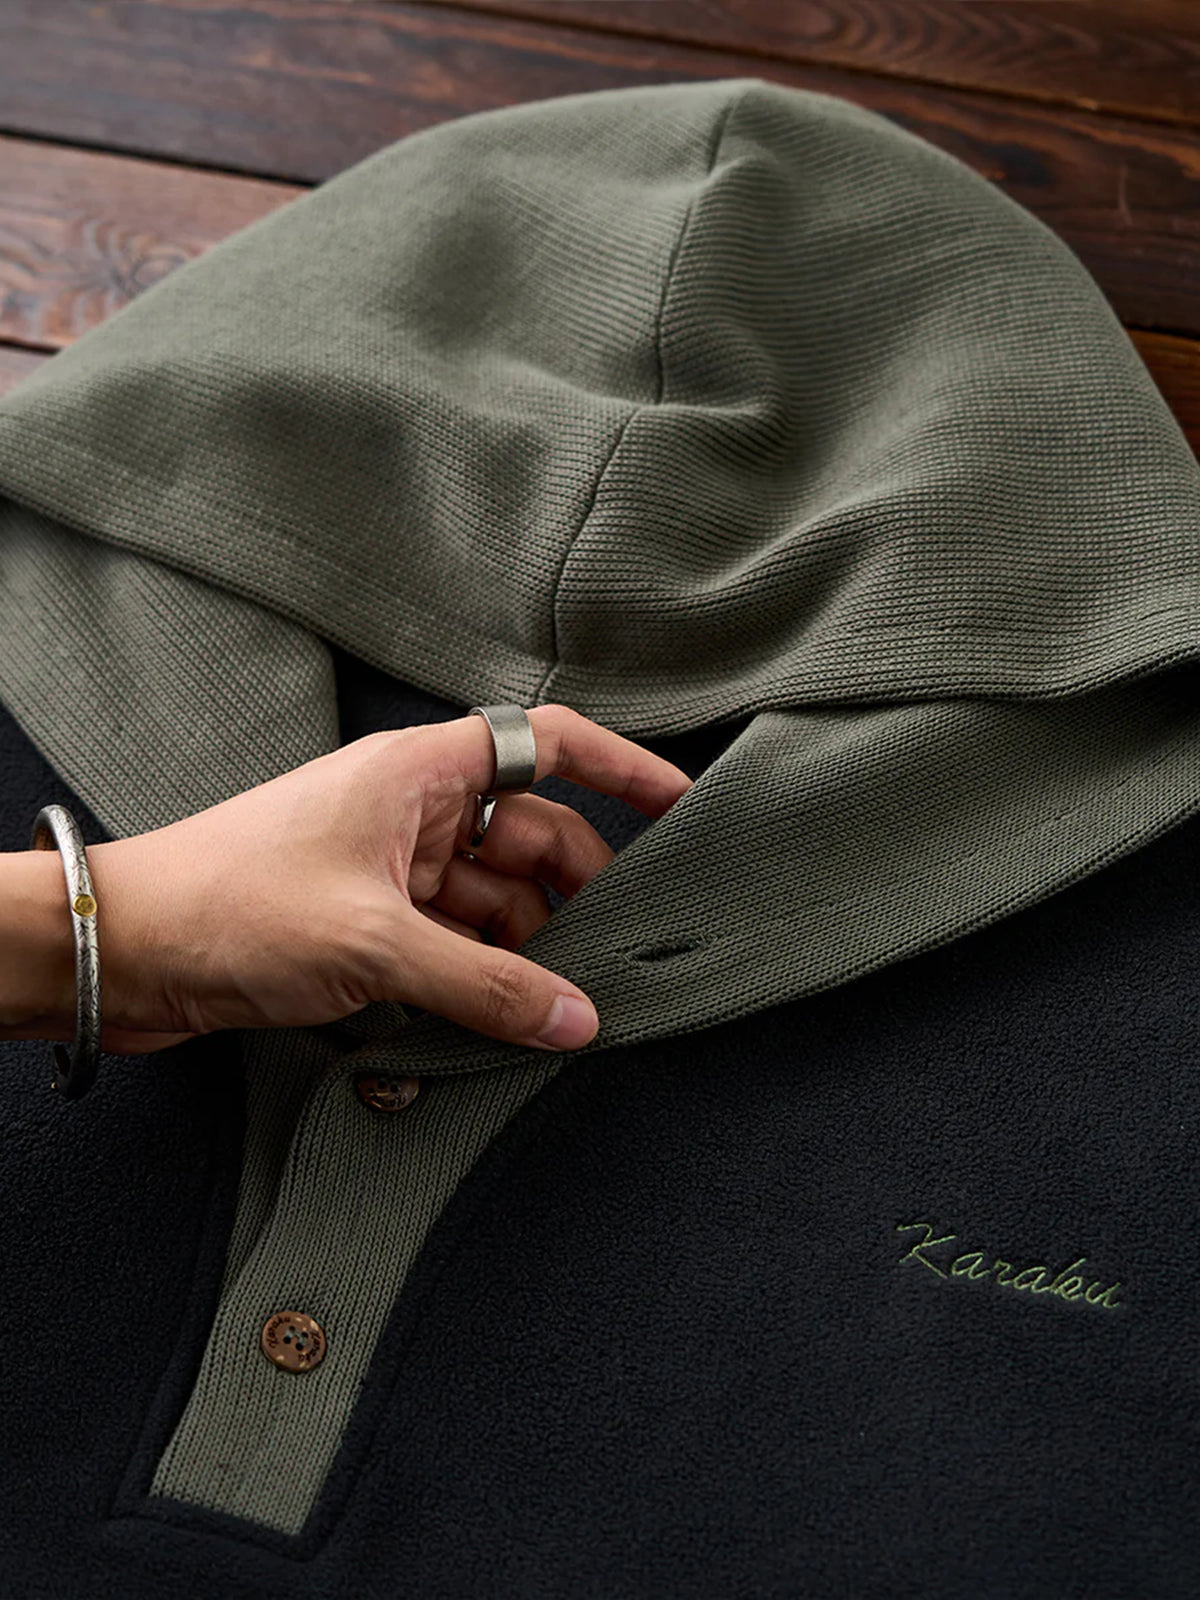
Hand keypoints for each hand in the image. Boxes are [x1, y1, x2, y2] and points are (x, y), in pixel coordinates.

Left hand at [20, 705, 693, 1056]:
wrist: (126, 952)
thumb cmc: (233, 906)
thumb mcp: (376, 945)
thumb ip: (486, 984)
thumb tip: (576, 1019)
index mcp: (419, 774)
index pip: (546, 743)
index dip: (620, 768)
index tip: (678, 806)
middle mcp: (411, 812)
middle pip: (530, 838)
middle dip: (575, 895)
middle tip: (617, 958)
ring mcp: (389, 869)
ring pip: (492, 901)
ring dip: (525, 951)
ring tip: (558, 1008)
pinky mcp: (365, 924)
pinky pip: (450, 944)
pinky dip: (477, 979)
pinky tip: (495, 1024)